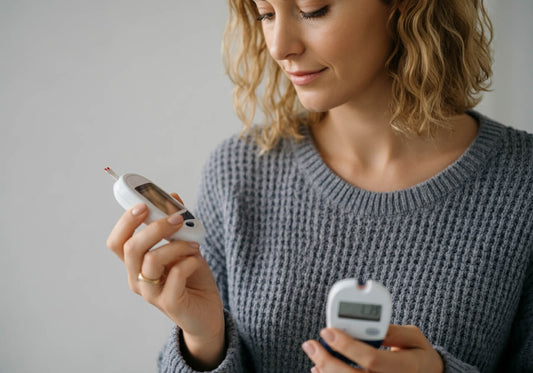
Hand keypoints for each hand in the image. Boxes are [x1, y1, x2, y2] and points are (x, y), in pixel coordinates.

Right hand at [106, 196, 224, 369]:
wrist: (208, 312)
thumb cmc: (192, 278)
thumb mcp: (184, 246)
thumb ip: (177, 225)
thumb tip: (173, 196)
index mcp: (136, 264)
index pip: (117, 242)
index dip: (125, 222)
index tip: (144, 205)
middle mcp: (138, 279)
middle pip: (131, 248)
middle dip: (154, 228)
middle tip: (178, 218)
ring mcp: (152, 293)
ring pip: (151, 260)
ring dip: (176, 245)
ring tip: (194, 245)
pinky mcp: (170, 303)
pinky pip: (174, 276)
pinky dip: (188, 261)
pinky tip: (196, 260)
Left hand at [302, 325, 443, 372]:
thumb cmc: (419, 355)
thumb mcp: (413, 337)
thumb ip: (392, 331)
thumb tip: (366, 324)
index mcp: (407, 367)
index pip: (372, 359)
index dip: (347, 346)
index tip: (327, 331)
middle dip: (327, 361)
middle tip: (310, 344)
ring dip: (325, 371)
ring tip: (314, 354)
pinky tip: (321, 368)